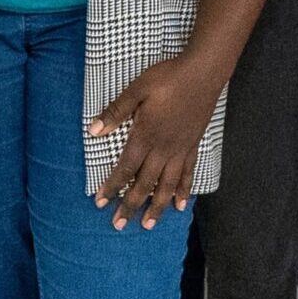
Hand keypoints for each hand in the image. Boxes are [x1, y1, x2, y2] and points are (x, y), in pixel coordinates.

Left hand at [88, 52, 222, 230]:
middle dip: (130, 205)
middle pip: (144, 183)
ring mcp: (180, 149)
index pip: (125, 168)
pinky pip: (187, 174)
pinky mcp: (193, 145)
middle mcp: (163, 148)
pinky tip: (180, 205)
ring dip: (156, 206)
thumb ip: (117, 111)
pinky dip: (182, 191)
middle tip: (118, 225)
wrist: (203, 72)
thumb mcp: (137, 89)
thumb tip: (94, 130)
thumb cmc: (168, 77)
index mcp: (146, 135)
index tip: (100, 203)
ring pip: (166, 185)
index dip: (112, 187)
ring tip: (148, 225)